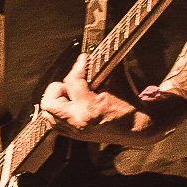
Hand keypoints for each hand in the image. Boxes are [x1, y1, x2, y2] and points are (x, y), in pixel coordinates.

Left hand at [40, 54, 186, 144]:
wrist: (138, 126)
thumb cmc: (129, 102)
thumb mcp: (117, 78)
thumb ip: (102, 63)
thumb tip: (91, 51)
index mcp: (90, 108)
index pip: (72, 80)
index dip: (78, 66)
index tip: (84, 60)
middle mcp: (79, 122)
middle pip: (49, 102)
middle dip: (58, 89)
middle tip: (71, 85)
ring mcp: (75, 131)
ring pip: (48, 114)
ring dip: (57, 101)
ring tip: (71, 96)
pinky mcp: (75, 135)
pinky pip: (54, 123)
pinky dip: (58, 113)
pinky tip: (71, 105)